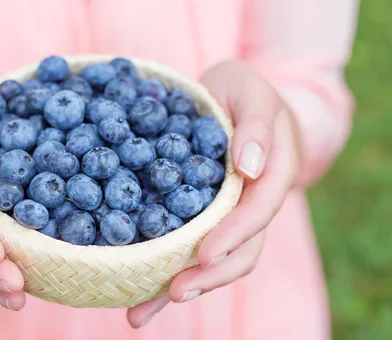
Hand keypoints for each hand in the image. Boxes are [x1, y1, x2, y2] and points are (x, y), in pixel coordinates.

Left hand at [127, 61, 300, 327]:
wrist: (231, 99)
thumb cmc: (243, 92)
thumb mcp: (251, 93)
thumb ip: (256, 126)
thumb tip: (250, 167)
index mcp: (270, 176)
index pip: (257, 212)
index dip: (234, 235)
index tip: (205, 253)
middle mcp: (250, 205)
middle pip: (240, 252)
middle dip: (208, 276)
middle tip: (174, 291)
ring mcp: (227, 216)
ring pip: (213, 262)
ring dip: (182, 288)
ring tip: (140, 312)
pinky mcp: (201, 219)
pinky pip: (186, 249)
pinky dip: (163, 275)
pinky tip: (135, 296)